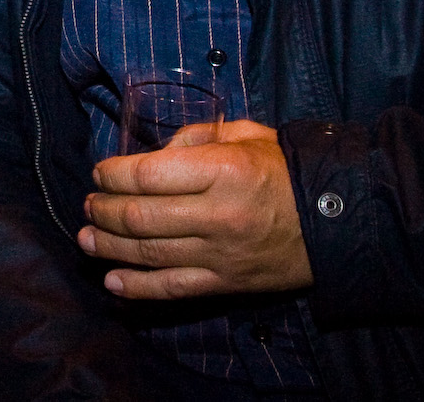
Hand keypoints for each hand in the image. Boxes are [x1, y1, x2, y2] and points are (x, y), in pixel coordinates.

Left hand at [78, 119, 313, 299]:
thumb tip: (158, 151)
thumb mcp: (246, 135)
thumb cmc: (285, 170)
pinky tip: (113, 282)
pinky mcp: (226, 283)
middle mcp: (216, 214)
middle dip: (103, 210)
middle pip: (140, 216)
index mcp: (221, 171)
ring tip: (86, 238)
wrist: (337, 221)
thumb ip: (197, 136)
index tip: (100, 172)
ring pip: (149, 254)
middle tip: (88, 204)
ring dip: (109, 246)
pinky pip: (173, 288)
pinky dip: (138, 287)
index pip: (147, 175)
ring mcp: (220, 253)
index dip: (113, 174)